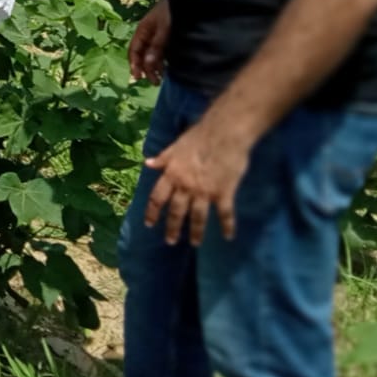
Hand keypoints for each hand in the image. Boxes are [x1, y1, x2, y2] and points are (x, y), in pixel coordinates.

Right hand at [129, 0, 170, 82]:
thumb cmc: (174, 11)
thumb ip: (156, 46)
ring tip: (162, 78)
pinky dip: (164, 61)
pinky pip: (163, 52)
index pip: (134, 50)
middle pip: (143, 54)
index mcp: (143, 29)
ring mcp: (160, 36)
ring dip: (155, 67)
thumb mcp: (165, 28)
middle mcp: (150, 34)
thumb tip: (146, 63)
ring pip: (154, 55)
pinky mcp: (171, 37)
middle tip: (154, 82)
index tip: (138, 77)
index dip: (134, 63)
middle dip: (146, 68)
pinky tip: (168, 69)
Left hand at [144, 118, 250, 244]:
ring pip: (197, 217)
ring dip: (195, 232)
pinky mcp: (224, 193)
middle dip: (171, 228)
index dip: (152, 212)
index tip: (149, 224)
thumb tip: (147, 163)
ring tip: (194, 243)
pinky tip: (228, 236)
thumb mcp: (175, 147)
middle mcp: (185, 186)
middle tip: (170, 241)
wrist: (223, 134)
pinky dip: (227, 226)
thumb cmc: (198, 137)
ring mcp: (205, 192)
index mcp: (171, 175)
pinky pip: (225, 214)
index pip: (157, 198)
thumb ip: (163, 159)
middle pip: (176, 211)